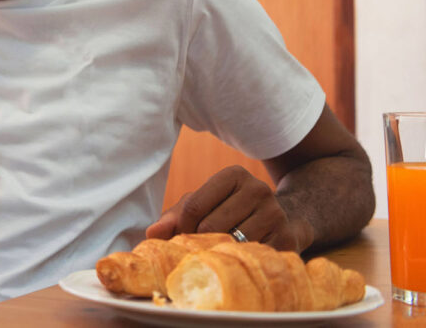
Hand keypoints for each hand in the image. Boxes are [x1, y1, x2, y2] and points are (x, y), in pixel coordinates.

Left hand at [145, 165, 313, 250]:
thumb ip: (175, 216)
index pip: (193, 206)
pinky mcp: (288, 239)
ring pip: (231, 244)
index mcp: (233, 175)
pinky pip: (252, 258)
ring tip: (218, 256)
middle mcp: (257, 189)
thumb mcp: (204, 206)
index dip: (182, 229)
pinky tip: (238, 262)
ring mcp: (276, 214)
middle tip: (198, 252)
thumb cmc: (232, 212)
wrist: (287, 220)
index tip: (183, 239)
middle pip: (210, 226)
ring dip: (219, 255)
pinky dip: (239, 264)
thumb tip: (152, 234)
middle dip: (198, 244)